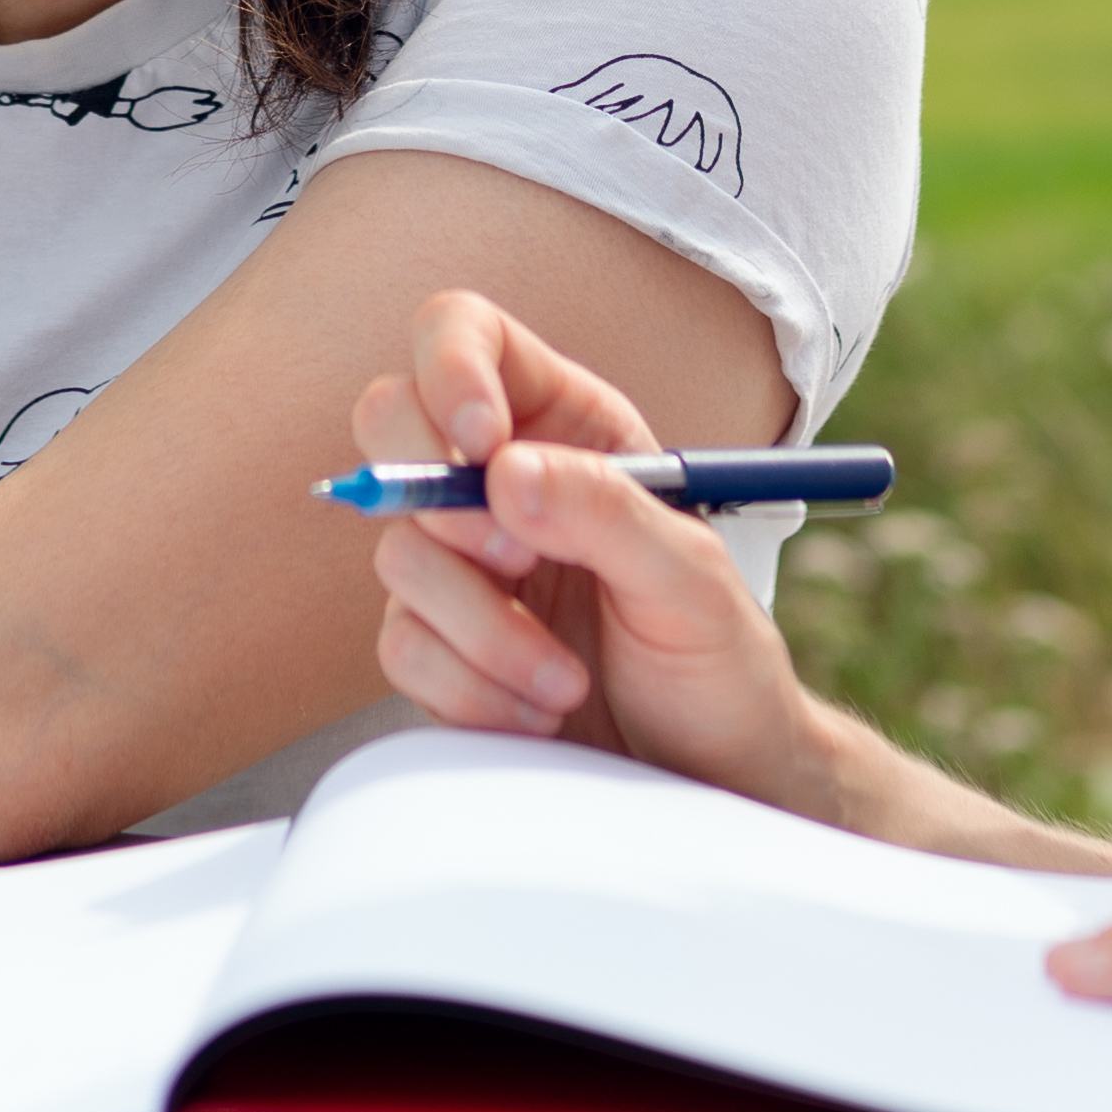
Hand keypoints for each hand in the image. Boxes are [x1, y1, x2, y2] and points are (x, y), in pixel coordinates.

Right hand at [353, 289, 850, 823]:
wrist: (710, 777)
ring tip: (565, 679)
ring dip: (484, 630)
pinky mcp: (439, 641)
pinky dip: (471, 689)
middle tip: (516, 562)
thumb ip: (607, 512)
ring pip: (399, 553)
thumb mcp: (692, 580)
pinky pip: (401, 645)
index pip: (467, 335)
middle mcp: (502, 481)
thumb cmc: (720, 663)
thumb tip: (503, 474)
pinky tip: (539, 712)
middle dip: (443, 504)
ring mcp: (462, 562)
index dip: (450, 368)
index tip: (479, 442)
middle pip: (392, 424)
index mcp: (570, 426)